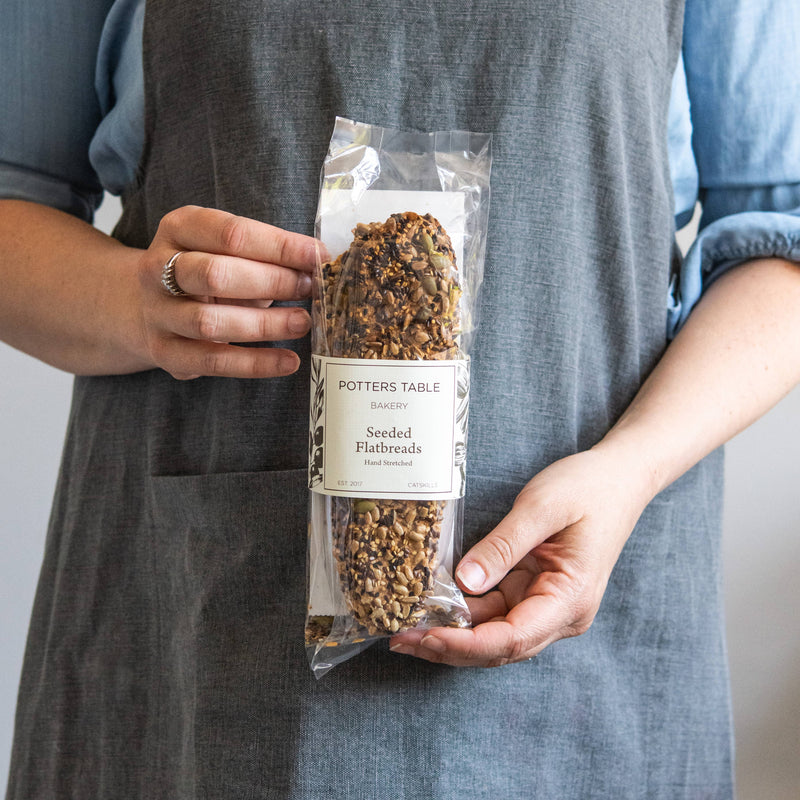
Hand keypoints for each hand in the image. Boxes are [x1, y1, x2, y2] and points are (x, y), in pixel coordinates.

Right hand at [135, 205, 322, 379]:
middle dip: (271, 282)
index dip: (280, 246)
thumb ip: (267, 254)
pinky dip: (255, 364)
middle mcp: (157, 268)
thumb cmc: (207, 274)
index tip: (318, 256)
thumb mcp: (230, 252)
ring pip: (210, 322)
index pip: (231, 233)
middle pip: (215, 274)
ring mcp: (158, 312)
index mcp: (178, 228)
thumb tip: (319, 263)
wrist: (150, 306)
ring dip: (264, 324)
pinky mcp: (165, 352)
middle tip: (309, 289)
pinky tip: (288, 361)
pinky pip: (212, 361)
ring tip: (302, 323)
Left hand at [389, 446, 654, 666]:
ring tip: (404, 628)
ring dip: (451, 634)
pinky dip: (463, 614)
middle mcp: (560, 613)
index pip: (512, 638)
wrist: (619, 477)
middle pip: (499, 646)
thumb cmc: (588, 488)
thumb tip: (463, 583)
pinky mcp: (533, 591)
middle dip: (448, 646)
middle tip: (398, 639)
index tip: (423, 637)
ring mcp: (545, 605)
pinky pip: (495, 612)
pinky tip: (431, 608)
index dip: (464, 644)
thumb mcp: (541, 508)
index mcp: (570, 599)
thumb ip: (503, 545)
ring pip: (493, 633)